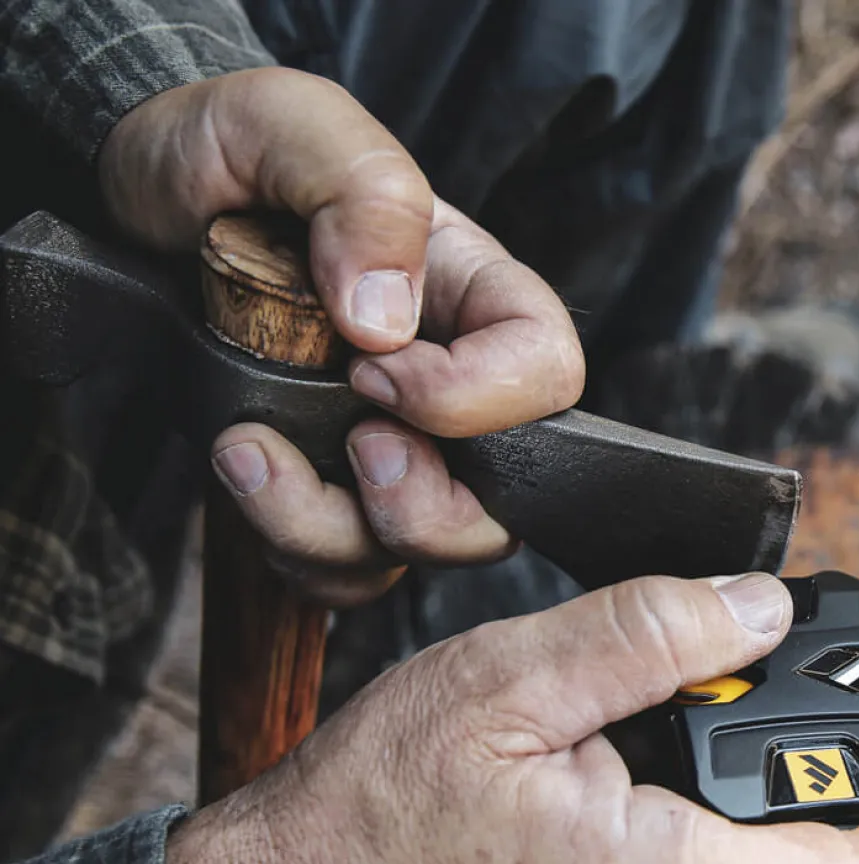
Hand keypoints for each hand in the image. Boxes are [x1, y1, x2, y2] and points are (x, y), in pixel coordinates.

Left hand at [99, 67, 583, 604]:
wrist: (139, 194)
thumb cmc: (228, 151)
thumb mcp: (293, 126)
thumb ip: (364, 199)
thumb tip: (387, 322)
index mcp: (473, 294)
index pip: (545, 373)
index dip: (475, 400)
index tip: (372, 374)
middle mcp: (449, 383)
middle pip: (503, 499)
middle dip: (422, 504)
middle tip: (349, 446)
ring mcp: (393, 444)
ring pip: (415, 548)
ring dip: (331, 532)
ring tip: (250, 454)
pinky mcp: (329, 487)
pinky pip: (345, 567)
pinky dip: (294, 551)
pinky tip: (244, 477)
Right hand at [166, 573, 858, 863]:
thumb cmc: (382, 802)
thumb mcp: (513, 680)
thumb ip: (651, 637)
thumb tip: (760, 610)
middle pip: (817, 859)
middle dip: (851, 767)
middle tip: (833, 666)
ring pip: (757, 850)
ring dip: (776, 770)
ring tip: (735, 673)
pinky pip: (703, 852)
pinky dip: (721, 784)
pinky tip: (674, 720)